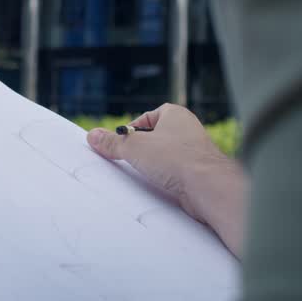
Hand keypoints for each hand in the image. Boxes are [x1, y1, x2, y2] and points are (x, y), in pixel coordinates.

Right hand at [87, 104, 246, 255]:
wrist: (207, 186)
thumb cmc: (176, 158)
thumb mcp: (134, 147)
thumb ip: (112, 142)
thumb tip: (94, 136)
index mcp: (176, 114)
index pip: (148, 117)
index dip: (132, 130)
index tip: (120, 142)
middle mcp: (187, 131)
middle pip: (155, 137)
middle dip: (141, 149)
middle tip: (128, 158)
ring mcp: (194, 153)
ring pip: (165, 157)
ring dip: (153, 165)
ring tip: (143, 173)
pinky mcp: (196, 173)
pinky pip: (174, 173)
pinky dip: (164, 178)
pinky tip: (158, 185)